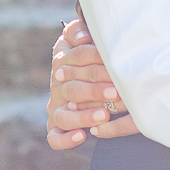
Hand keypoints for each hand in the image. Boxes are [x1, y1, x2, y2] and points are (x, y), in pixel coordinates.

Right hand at [47, 19, 138, 148]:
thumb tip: (84, 37)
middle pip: (72, 88)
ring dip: (84, 116)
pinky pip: (54, 136)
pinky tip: (81, 136)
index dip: (95, 59)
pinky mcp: (55, 124)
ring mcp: (55, 105)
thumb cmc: (91, 50)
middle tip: (116, 93)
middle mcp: (57, 84)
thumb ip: (80, 30)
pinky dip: (65, 139)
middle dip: (95, 91)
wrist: (83, 70)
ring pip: (63, 115)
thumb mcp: (83, 35)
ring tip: (104, 116)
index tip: (112, 64)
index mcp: (63, 59)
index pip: (78, 58)